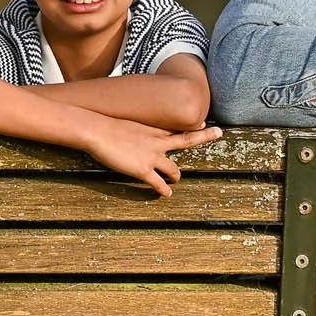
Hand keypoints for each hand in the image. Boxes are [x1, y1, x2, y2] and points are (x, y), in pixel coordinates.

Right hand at [78, 123, 223, 194]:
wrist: (96, 130)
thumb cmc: (103, 123)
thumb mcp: (122, 120)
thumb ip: (130, 126)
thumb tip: (123, 126)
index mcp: (152, 129)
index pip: (176, 129)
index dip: (191, 128)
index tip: (204, 124)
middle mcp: (157, 142)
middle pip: (186, 140)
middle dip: (203, 136)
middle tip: (219, 132)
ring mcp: (152, 157)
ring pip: (173, 169)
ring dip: (176, 176)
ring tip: (176, 180)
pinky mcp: (142, 170)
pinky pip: (158, 183)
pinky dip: (163, 190)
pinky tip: (166, 194)